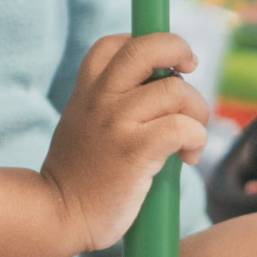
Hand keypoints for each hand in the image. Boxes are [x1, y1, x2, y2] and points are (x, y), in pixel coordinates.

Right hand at [40, 32, 211, 253]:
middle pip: (147, 47)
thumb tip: (162, 87)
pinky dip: (197, 139)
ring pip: (176, 91)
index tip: (163, 65)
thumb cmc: (79, 175)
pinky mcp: (135, 150)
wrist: (58, 213)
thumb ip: (109, 102)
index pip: (116, 43)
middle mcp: (101, 97)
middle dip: (178, 48)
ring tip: (190, 139)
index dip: (146, 43)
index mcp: (87, 88)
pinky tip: (189, 157)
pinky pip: (182, 127)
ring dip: (197, 112)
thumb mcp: (83, 122)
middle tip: (190, 68)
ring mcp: (117, 121)